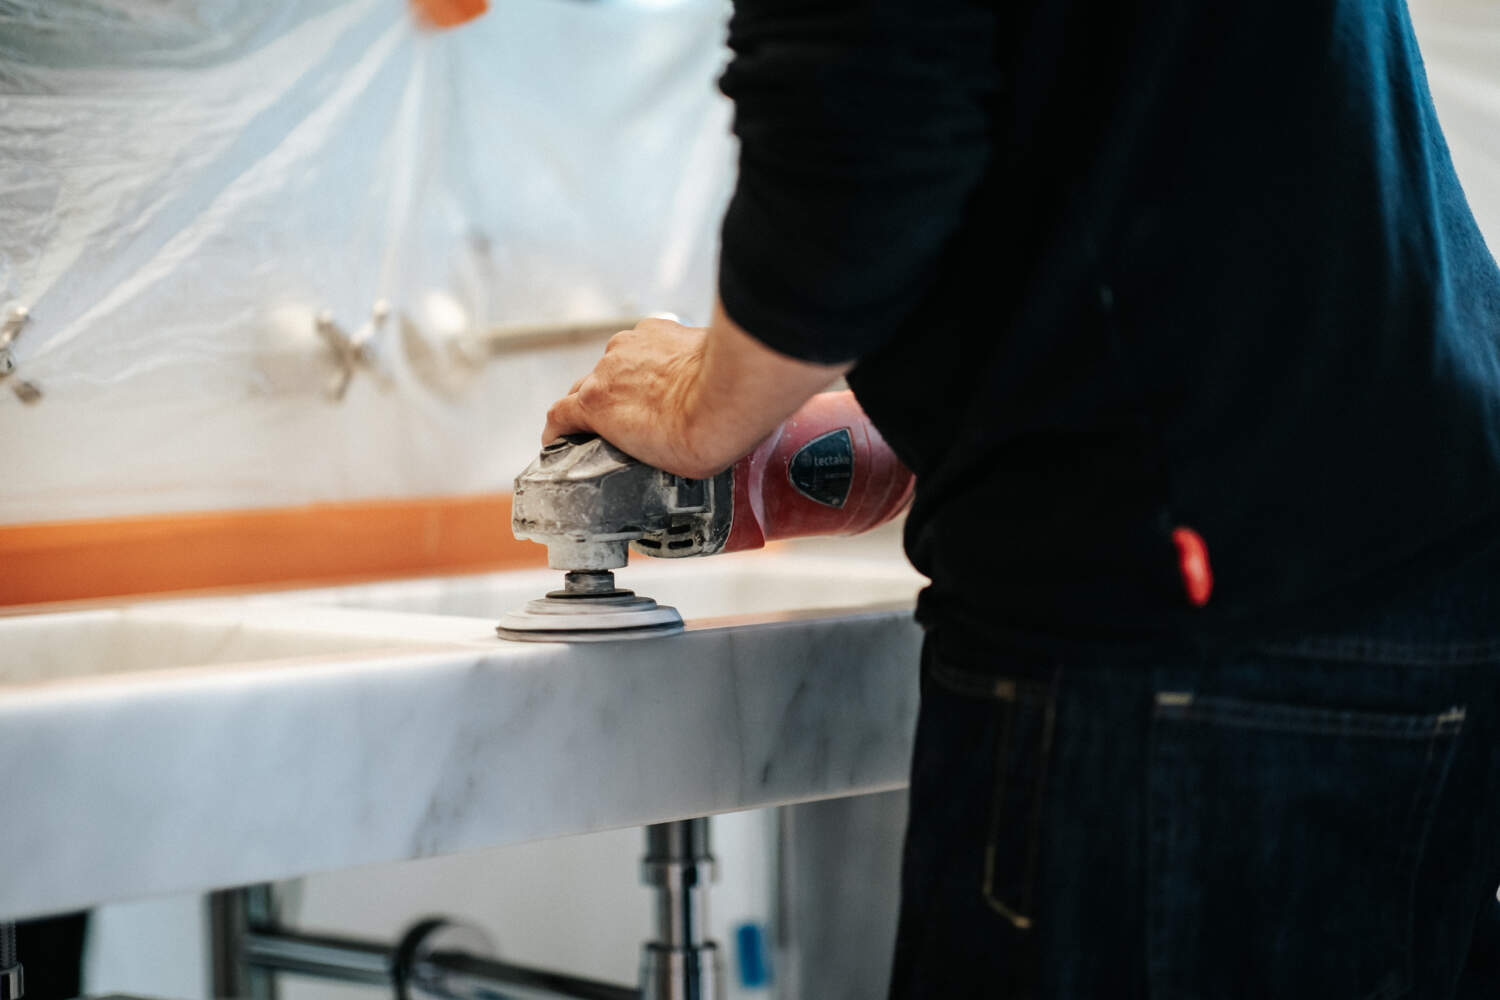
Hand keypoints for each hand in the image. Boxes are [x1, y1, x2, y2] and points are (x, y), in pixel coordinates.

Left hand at [543, 303, 851, 478]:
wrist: (725, 401)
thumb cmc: (742, 388)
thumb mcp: (737, 371)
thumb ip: (738, 373)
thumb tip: (778, 382)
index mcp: (662, 336)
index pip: (639, 357)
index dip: (640, 383)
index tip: (652, 401)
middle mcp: (629, 348)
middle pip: (608, 377)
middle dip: (616, 401)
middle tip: (633, 433)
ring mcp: (608, 376)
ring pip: (587, 397)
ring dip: (592, 420)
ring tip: (599, 449)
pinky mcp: (595, 405)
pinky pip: (562, 418)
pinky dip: (558, 433)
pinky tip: (557, 448)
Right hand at [543, 317, 715, 476]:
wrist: (733, 394)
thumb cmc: (699, 435)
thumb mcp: (655, 462)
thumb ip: (632, 443)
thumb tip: (646, 446)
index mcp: (595, 403)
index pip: (560, 415)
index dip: (559, 430)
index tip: (560, 438)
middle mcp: (606, 368)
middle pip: (588, 387)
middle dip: (598, 405)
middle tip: (619, 423)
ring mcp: (632, 344)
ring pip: (618, 364)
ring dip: (628, 379)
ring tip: (655, 396)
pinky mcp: (659, 328)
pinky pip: (645, 344)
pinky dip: (653, 357)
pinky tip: (673, 371)